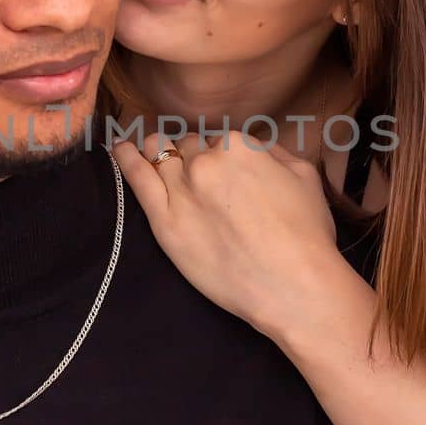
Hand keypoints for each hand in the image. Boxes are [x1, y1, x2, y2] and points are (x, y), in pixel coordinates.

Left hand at [111, 130, 356, 342]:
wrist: (292, 284)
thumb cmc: (306, 234)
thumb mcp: (304, 175)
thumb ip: (274, 152)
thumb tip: (256, 148)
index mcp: (239, 145)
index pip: (218, 140)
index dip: (220, 155)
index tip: (223, 172)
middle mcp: (205, 161)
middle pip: (186, 147)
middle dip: (190, 156)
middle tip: (197, 175)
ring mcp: (182, 190)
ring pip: (159, 155)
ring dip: (156, 150)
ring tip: (149, 151)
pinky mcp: (164, 222)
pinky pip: (137, 179)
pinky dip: (126, 159)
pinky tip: (119, 150)